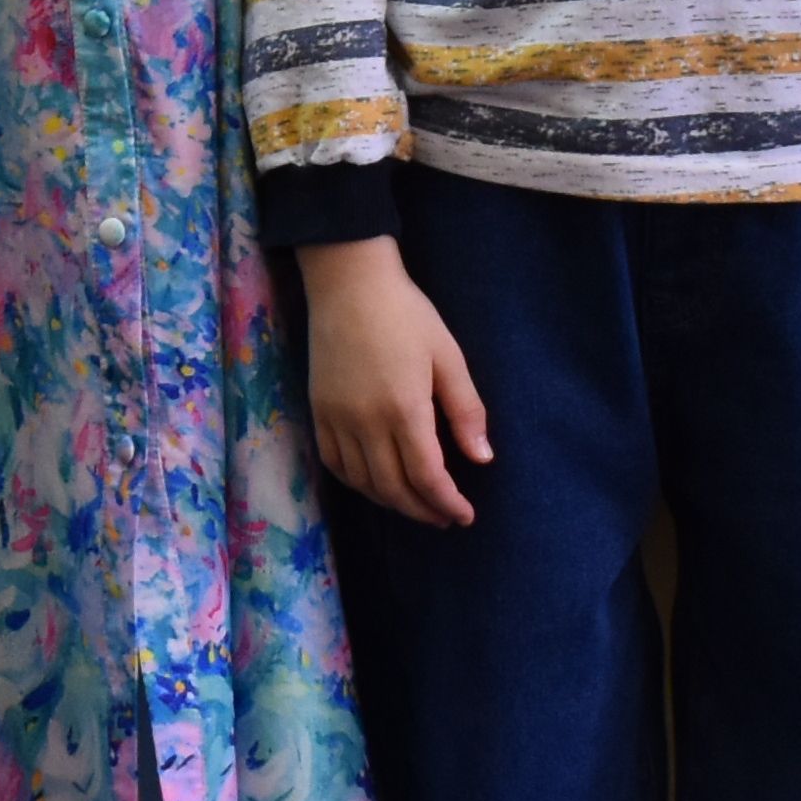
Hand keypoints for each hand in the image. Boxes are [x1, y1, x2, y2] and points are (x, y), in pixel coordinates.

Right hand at [299, 236, 490, 526]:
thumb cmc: (407, 314)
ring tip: (415, 504)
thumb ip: (465, 410)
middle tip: (444, 518)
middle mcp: (366, 422)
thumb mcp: (448, 356)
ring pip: (362, 481)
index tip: (465, 515)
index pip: (426, 476)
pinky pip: (334, 463)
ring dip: (390, 502)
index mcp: (404, 409)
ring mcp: (337, 418)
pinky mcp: (318, 410)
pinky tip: (374, 483)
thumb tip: (482, 459)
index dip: (447, 502)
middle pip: (393, 488)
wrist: (348, 282)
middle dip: (422, 510)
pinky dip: (356, 482)